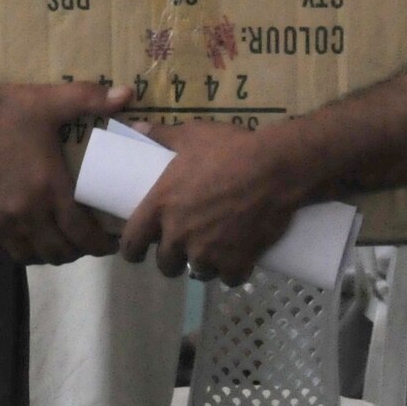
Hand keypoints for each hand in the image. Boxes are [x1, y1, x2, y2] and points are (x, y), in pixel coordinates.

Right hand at [0, 81, 128, 264]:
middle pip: (59, 251)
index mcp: (50, 187)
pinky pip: (1, 252)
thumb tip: (129, 93)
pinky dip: (17, 250)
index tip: (109, 243)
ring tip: (56, 243)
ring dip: (47, 254)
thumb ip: (89, 98)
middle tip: (84, 241)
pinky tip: (24, 239)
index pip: (83, 233)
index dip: (100, 244)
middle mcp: (27, 214)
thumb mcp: (47, 101)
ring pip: (30, 257)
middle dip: (77, 251)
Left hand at [119, 120, 308, 283]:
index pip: (131, 242)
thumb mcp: (193, 135)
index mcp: (161, 206)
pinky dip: (233, 271)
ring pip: (198, 272)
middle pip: (165, 264)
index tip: (138, 251)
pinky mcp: (235, 262)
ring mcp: (207, 252)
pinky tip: (238, 260)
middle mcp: (178, 235)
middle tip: (185, 247)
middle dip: (173, 259)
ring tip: (216, 250)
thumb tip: (137, 127)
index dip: (132, 250)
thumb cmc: (230, 149)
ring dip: (204, 264)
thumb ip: (163, 135)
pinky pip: (229, 278)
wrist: (275, 168)